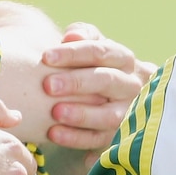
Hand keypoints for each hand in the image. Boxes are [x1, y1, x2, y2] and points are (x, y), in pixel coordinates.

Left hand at [42, 22, 156, 159]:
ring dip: (82, 115)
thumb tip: (71, 36)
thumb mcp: (91, 44)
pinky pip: (100, 140)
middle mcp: (130, 84)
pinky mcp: (119, 136)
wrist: (120, 93)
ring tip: (55, 113)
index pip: (100, 52)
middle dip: (77, 83)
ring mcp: (129, 112)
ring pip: (110, 115)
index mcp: (122, 58)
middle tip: (48, 85)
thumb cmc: (93, 63)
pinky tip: (55, 134)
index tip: (46, 57)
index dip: (73, 54)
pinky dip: (78, 138)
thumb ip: (82, 34)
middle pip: (106, 81)